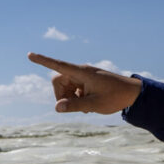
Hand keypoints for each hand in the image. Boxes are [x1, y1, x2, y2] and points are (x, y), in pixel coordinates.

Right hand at [27, 53, 142, 113]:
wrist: (133, 94)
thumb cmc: (115, 97)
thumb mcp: (95, 105)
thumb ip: (75, 105)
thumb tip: (56, 108)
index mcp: (82, 72)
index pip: (58, 65)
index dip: (43, 61)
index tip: (30, 55)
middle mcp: (81, 72)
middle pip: (58, 80)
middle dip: (61, 94)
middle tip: (73, 107)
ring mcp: (84, 77)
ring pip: (65, 86)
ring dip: (69, 98)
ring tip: (85, 107)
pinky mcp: (87, 82)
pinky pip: (73, 89)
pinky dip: (76, 98)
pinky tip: (88, 106)